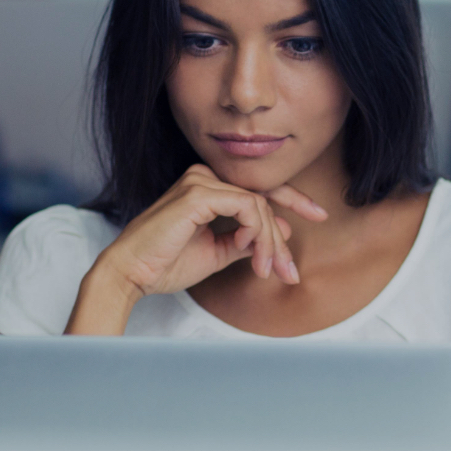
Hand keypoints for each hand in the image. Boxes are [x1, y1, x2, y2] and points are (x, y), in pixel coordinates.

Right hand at [67, 165, 327, 333]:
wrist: (131, 274)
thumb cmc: (164, 264)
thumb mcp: (216, 252)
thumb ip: (244, 240)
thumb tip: (278, 232)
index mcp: (207, 187)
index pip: (257, 189)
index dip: (292, 200)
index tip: (319, 215)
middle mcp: (204, 176)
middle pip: (263, 198)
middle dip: (282, 236)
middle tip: (292, 270)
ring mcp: (201, 181)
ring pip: (259, 206)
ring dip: (270, 242)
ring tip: (269, 271)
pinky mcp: (199, 193)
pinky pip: (248, 208)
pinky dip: (258, 233)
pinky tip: (254, 256)